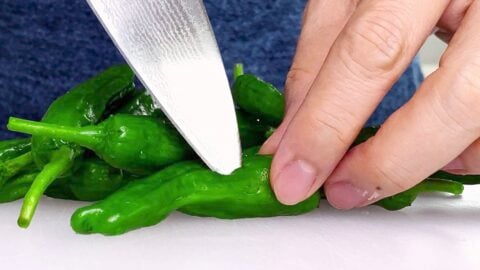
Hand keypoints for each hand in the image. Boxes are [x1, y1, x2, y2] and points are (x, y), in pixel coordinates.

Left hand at [260, 0, 479, 208]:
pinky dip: (462, 147)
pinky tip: (430, 142)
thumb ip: (321, 56)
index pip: (374, 51)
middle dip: (387, 162)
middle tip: (340, 189)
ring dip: (428, 158)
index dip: (328, 121)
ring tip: (381, 164)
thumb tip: (292, 134)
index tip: (295, 172)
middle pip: (455, 99)